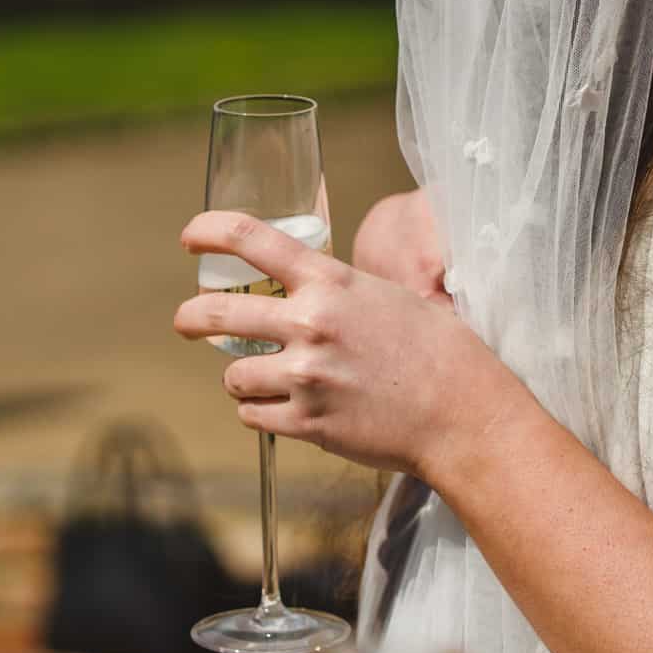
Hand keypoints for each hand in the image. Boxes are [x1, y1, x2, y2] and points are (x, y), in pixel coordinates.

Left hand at [174, 211, 517, 476]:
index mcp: (333, 283)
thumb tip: (310, 291)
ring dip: (242, 378)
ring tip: (265, 381)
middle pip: (215, 312)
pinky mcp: (306, 422)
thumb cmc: (442, 354)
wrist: (464, 414)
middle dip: (191, 318)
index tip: (191, 236)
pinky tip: (285, 409)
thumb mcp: (392, 298)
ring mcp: (304, 375)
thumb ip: (343, 292)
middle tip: (188, 322)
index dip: (209, 231)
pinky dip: (261, 412)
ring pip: (232, 375)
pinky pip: (252, 415)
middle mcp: (310, 323)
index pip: (252, 240)